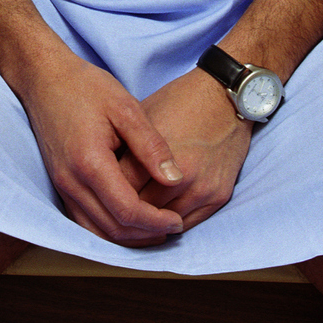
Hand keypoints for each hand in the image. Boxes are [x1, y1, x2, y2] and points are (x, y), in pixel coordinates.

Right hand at [17, 53, 187, 245]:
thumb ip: (151, 145)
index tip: (177, 220)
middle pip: (112, 229)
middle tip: (172, 227)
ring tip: (154, 229)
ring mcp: (61, 185)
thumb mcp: (126, 107)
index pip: (127, 211)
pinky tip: (128, 220)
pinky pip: (84, 221)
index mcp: (90, 162)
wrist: (44, 78)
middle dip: (145, 235)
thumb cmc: (85, 87)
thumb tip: (175, 178)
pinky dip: (108, 229)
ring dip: (127, 238)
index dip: (156, 221)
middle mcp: (71, 181)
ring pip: (96, 232)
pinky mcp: (59, 184)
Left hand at [116, 69, 252, 232]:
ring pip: (163, 223)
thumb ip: (124, 147)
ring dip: (146, 224)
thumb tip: (101, 172)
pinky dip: (168, 224)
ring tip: (129, 220)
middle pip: (142, 209)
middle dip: (123, 211)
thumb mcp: (143, 114)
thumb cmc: (179, 102)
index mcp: (159, 152)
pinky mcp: (218, 197)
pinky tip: (154, 221)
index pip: (123, 187)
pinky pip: (187, 224)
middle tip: (108, 211)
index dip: (106, 193)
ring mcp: (203, 188)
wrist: (225, 98)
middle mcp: (183, 175)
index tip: (97, 194)